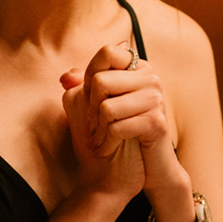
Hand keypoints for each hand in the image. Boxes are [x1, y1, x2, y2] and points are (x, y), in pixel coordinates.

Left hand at [62, 42, 188, 208]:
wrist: (142, 169)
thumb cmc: (118, 132)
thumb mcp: (98, 106)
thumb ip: (83, 87)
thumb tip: (66, 78)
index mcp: (137, 68)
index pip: (107, 52)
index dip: (89, 75)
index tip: (91, 98)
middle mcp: (151, 79)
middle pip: (100, 81)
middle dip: (90, 110)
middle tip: (94, 127)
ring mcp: (156, 100)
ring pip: (106, 107)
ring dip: (98, 130)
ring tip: (101, 139)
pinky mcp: (156, 123)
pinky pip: (118, 127)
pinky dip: (107, 143)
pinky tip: (108, 150)